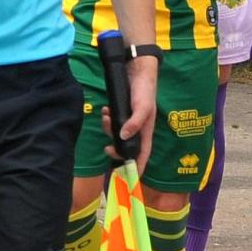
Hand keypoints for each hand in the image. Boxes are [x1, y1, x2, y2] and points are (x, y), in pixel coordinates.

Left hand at [101, 56, 158, 172]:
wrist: (137, 70)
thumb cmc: (145, 89)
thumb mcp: (143, 106)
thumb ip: (136, 122)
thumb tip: (123, 137)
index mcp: (146, 131)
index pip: (142, 154)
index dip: (137, 168)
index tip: (130, 180)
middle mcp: (137, 128)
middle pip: (126, 147)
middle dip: (115, 149)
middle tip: (107, 148)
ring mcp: (128, 121)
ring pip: (116, 134)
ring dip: (108, 129)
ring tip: (106, 117)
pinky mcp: (120, 113)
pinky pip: (111, 122)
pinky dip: (106, 119)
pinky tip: (105, 110)